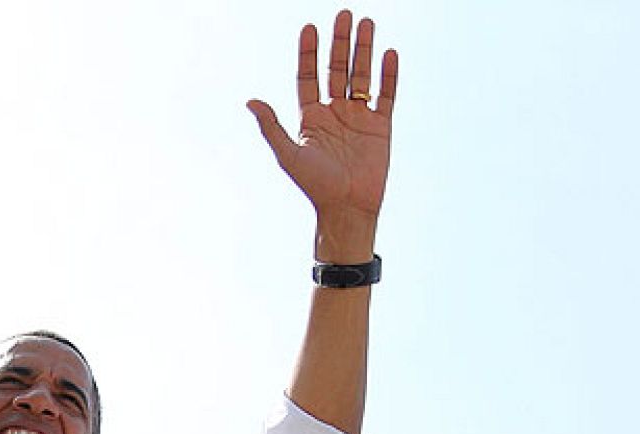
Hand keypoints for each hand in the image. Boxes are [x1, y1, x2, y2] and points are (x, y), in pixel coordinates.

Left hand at [247, 10, 398, 260]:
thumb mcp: (288, 154)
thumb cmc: (314, 185)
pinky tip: (389, 53)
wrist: (347, 208)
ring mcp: (359, 118)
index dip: (309, 52)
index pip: (309, 76)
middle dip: (340, 42)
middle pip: (337, 69)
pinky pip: (386, 95)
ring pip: (362, 75)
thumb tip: (250, 101)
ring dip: (364, 49)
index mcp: (311, 118)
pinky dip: (388, 75)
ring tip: (367, 22)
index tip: (310, 26)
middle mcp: (334, 113)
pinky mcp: (381, 127)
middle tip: (345, 13)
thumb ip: (271, 126)